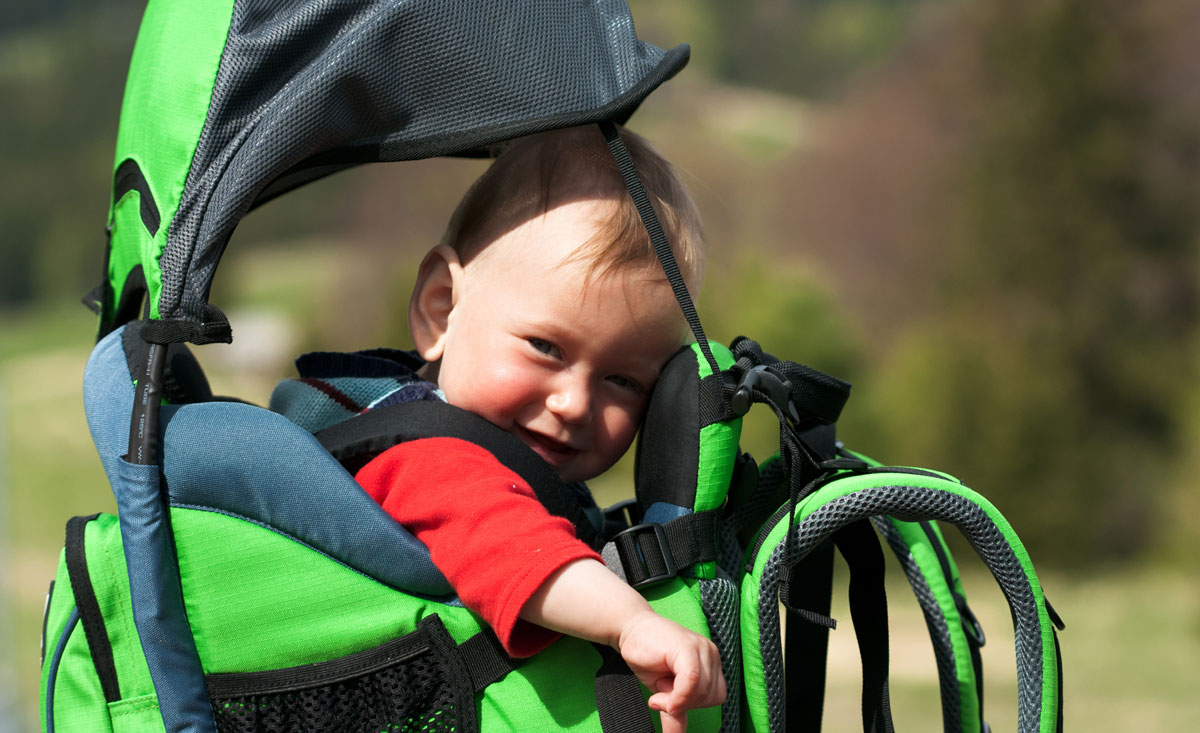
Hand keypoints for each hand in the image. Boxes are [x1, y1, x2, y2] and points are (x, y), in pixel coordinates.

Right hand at [615, 609, 726, 732]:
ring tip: (659, 689)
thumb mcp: (664, 690)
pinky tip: (660, 694)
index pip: (715, 696)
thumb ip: (676, 709)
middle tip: (661, 696)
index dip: (693, 705)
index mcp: (710, 662)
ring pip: (701, 690)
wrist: (629, 630)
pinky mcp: (687, 647)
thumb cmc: (648, 656)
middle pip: (710, 695)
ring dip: (677, 700)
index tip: (669, 703)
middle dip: (684, 704)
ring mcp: (700, 648)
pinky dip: (678, 695)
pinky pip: (692, 680)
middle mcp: (709, 653)